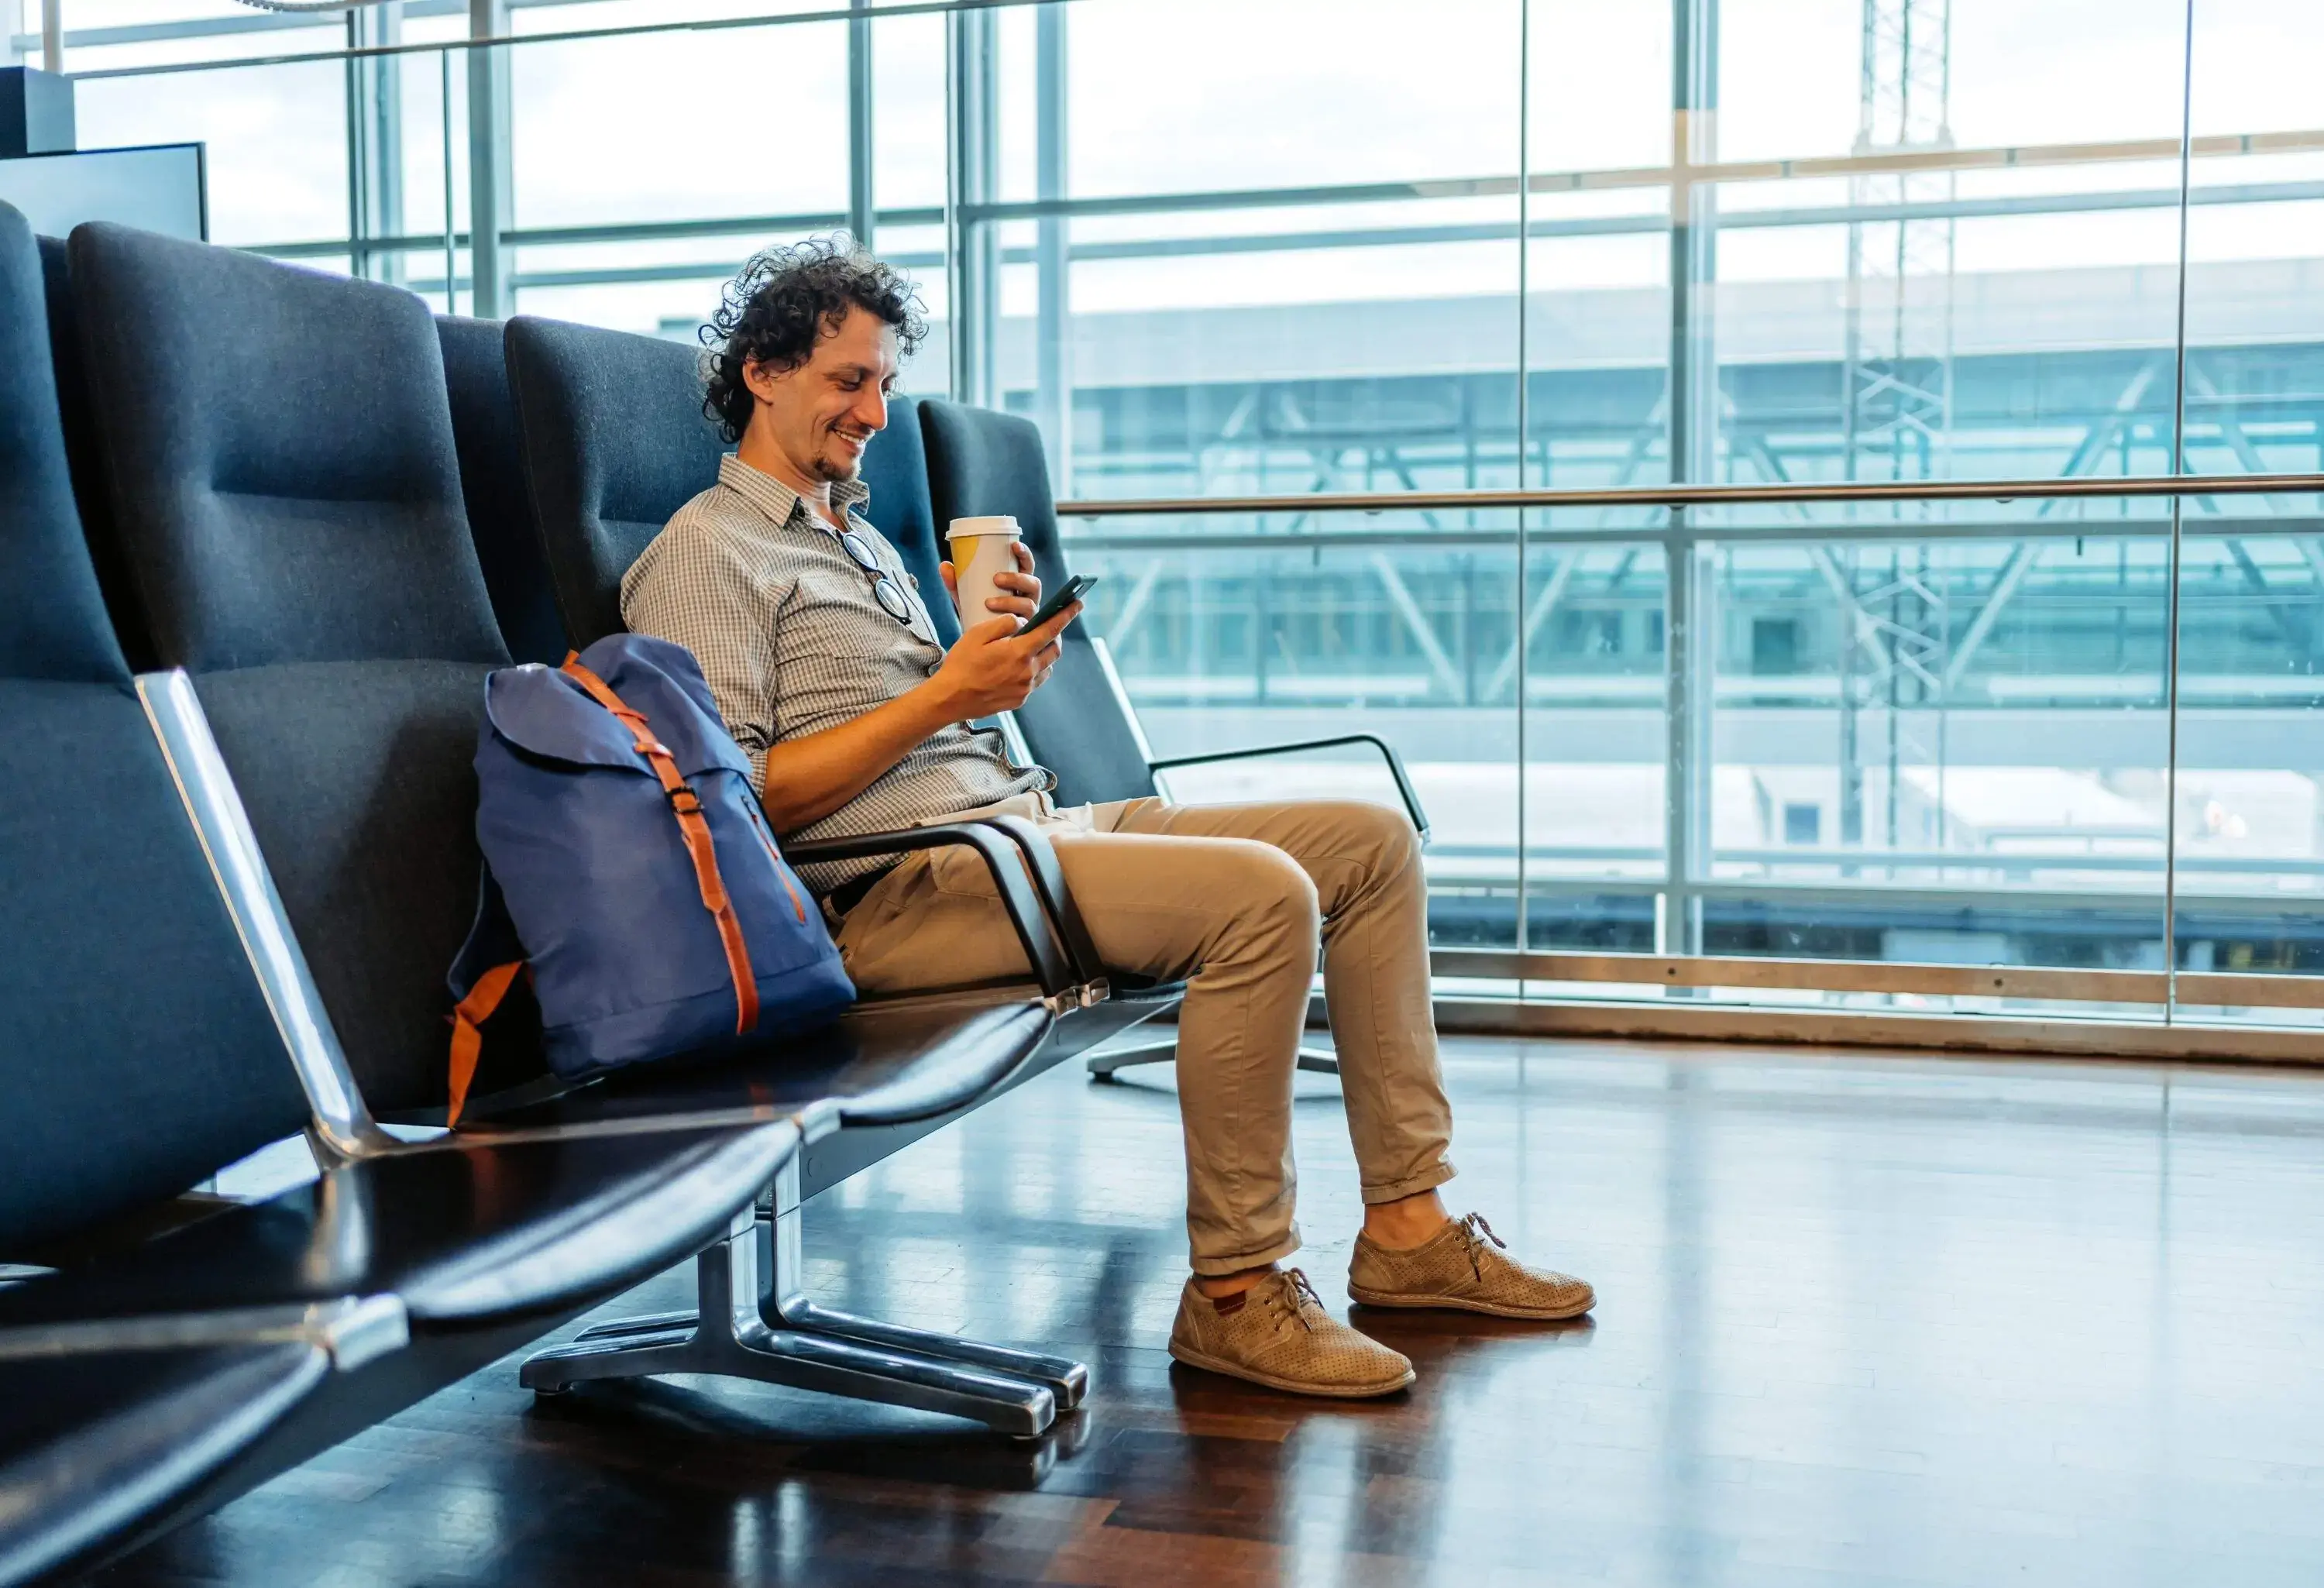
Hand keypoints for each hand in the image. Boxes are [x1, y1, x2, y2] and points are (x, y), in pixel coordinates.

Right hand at [926, 600, 1079, 719]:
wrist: (950, 699)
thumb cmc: (961, 664)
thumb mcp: (977, 634)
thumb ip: (1004, 624)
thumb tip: (1022, 622)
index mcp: (1019, 652)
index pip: (1050, 629)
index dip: (1066, 615)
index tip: (1077, 604)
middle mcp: (1027, 672)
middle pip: (1054, 649)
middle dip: (1055, 635)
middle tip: (1048, 627)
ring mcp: (1025, 688)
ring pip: (1047, 666)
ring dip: (1044, 654)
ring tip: (1032, 646)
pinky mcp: (1019, 700)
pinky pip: (1035, 681)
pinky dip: (1034, 670)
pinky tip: (1020, 665)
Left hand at [938, 542, 1040, 623]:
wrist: (980, 644)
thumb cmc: (978, 612)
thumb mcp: (967, 596)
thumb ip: (956, 583)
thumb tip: (944, 565)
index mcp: (1019, 584)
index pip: (1028, 566)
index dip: (1025, 555)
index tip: (1014, 545)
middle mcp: (1028, 598)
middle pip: (1033, 584)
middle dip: (1016, 579)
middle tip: (996, 579)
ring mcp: (1029, 616)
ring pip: (1029, 605)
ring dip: (1010, 602)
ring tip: (989, 602)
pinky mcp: (1026, 632)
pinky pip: (1027, 627)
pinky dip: (1017, 624)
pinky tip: (1006, 625)